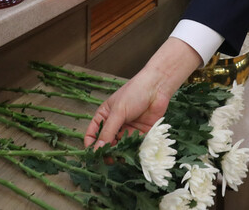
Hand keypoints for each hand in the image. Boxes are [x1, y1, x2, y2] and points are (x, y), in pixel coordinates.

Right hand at [84, 37, 201, 147]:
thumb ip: (108, 131)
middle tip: (109, 160)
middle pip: (106, 143)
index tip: (93, 155)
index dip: (91, 145)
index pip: (92, 133)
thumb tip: (97, 149)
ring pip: (120, 147)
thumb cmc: (134, 93)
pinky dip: (133, 152)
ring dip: (120, 154)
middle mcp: (115, 124)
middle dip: (107, 152)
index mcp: (104, 116)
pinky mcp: (141, 134)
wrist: (157, 88)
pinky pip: (134, 147)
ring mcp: (127, 130)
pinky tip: (133, 155)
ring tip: (121, 158)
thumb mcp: (118, 111)